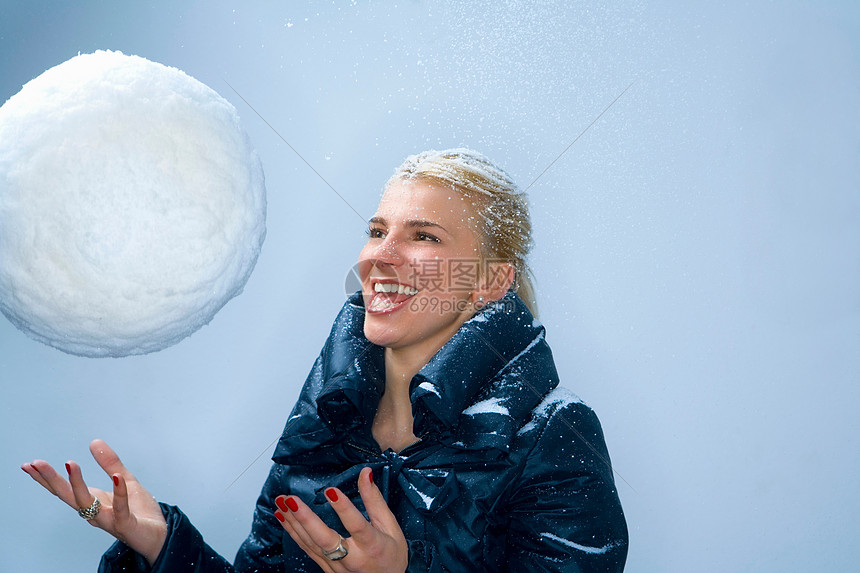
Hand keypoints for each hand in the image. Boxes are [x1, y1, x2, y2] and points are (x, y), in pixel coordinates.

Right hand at [21, 439, 167, 565]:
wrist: (159, 536)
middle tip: (35, 463)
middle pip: (68, 495)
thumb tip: (93, 442)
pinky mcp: (126, 524)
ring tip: (70, 463)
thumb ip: (111, 463)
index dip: (46, 478)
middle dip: (50, 480)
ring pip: (87, 503)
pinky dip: (118, 493)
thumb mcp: (125, 481)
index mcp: (93, 501)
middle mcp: (95, 512)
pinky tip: (116, 477)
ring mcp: (109, 519)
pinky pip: (120, 508)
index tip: (29, 465)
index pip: (65, 489)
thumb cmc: (140, 511)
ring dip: (77, 484)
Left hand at [275, 467, 407, 572]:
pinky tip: (284, 517)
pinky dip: (293, 533)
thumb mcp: (390, 526)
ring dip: (293, 522)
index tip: (331, 489)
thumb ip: (375, 500)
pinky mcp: (327, 569)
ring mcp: (337, 566)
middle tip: (291, 500)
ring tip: (281, 501)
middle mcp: (353, 558)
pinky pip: (307, 549)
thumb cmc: (391, 554)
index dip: (343, 507)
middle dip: (305, 518)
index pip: (356, 525)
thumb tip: (366, 474)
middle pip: (324, 539)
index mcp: (372, 545)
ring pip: (311, 544)